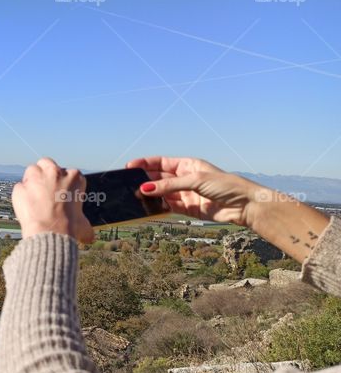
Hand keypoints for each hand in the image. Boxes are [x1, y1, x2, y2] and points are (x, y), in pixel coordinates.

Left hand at [12, 158, 94, 242]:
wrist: (49, 233)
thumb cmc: (68, 227)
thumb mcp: (83, 225)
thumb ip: (84, 225)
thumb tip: (89, 237)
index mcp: (74, 177)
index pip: (68, 173)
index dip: (63, 183)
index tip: (61, 193)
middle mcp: (55, 173)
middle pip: (47, 164)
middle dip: (46, 173)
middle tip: (46, 189)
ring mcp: (36, 178)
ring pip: (32, 170)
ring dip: (32, 179)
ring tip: (34, 195)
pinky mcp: (20, 187)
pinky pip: (19, 188)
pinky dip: (21, 195)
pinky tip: (25, 207)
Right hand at [126, 156, 257, 226]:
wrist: (244, 205)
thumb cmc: (225, 185)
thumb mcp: (195, 180)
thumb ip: (169, 185)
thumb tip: (145, 189)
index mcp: (187, 165)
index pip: (161, 162)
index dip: (145, 164)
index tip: (130, 167)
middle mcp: (185, 179)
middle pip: (159, 178)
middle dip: (144, 181)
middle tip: (129, 185)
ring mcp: (185, 194)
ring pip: (161, 194)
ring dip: (150, 195)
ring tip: (135, 197)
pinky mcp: (187, 209)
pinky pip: (168, 207)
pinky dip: (157, 207)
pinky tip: (147, 207)